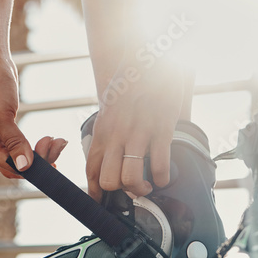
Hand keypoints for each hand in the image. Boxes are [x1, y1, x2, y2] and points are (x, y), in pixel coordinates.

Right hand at [0, 56, 66, 178]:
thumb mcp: (1, 115)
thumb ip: (14, 142)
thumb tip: (25, 167)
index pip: (9, 166)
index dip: (32, 168)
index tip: (54, 162)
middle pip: (18, 164)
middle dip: (40, 158)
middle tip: (58, 144)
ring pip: (23, 155)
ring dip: (43, 151)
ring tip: (58, 140)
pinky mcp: (7, 128)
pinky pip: (24, 144)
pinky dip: (37, 144)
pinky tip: (50, 139)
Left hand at [85, 61, 185, 199]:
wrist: (146, 56)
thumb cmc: (129, 83)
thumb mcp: (110, 108)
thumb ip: (109, 132)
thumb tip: (112, 156)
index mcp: (102, 130)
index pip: (91, 169)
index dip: (94, 192)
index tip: (101, 201)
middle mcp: (117, 135)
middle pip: (108, 180)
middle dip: (119, 192)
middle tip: (131, 190)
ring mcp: (138, 133)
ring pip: (131, 179)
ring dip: (141, 190)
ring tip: (149, 186)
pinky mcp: (161, 129)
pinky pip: (160, 166)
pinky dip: (164, 178)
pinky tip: (165, 176)